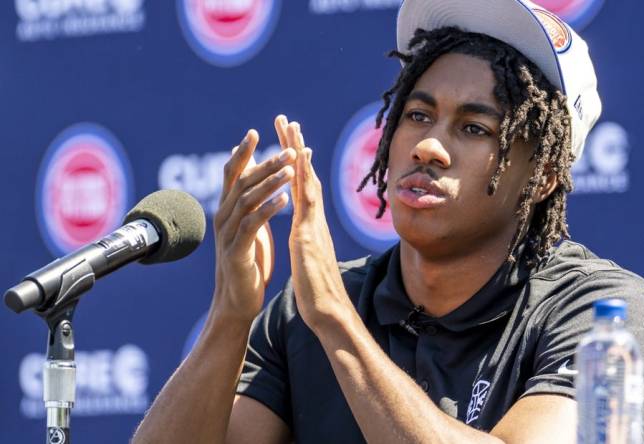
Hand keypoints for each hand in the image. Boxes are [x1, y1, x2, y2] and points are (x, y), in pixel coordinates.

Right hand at [212, 128, 295, 323]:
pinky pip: (252, 225)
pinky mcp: (237, 252)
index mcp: (227, 210)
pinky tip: (285, 199)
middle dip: (266, 163)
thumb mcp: (247, 226)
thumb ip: (247, 200)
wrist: (237, 301)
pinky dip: (268, 209)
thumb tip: (251, 175)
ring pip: (247, 199)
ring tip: (290, 168)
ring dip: (270, 182)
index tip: (255, 132)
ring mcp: (228, 234)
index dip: (242, 153)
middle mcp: (223, 217)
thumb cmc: (247, 261)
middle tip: (288, 149)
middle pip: (242, 182)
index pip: (232, 174)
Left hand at [274, 116, 349, 329]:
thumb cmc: (317, 292)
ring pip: (307, 182)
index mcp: (309, 226)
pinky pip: (306, 202)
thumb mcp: (308, 259)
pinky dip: (303, 178)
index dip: (294, 162)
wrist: (328, 312)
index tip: (287, 140)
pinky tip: (298, 161)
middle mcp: (313, 220)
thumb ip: (307, 242)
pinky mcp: (309, 236)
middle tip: (286, 120)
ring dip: (299, 153)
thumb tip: (306, 235)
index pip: (300, 187)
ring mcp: (313, 226)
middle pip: (304, 176)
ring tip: (292, 128)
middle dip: (294, 147)